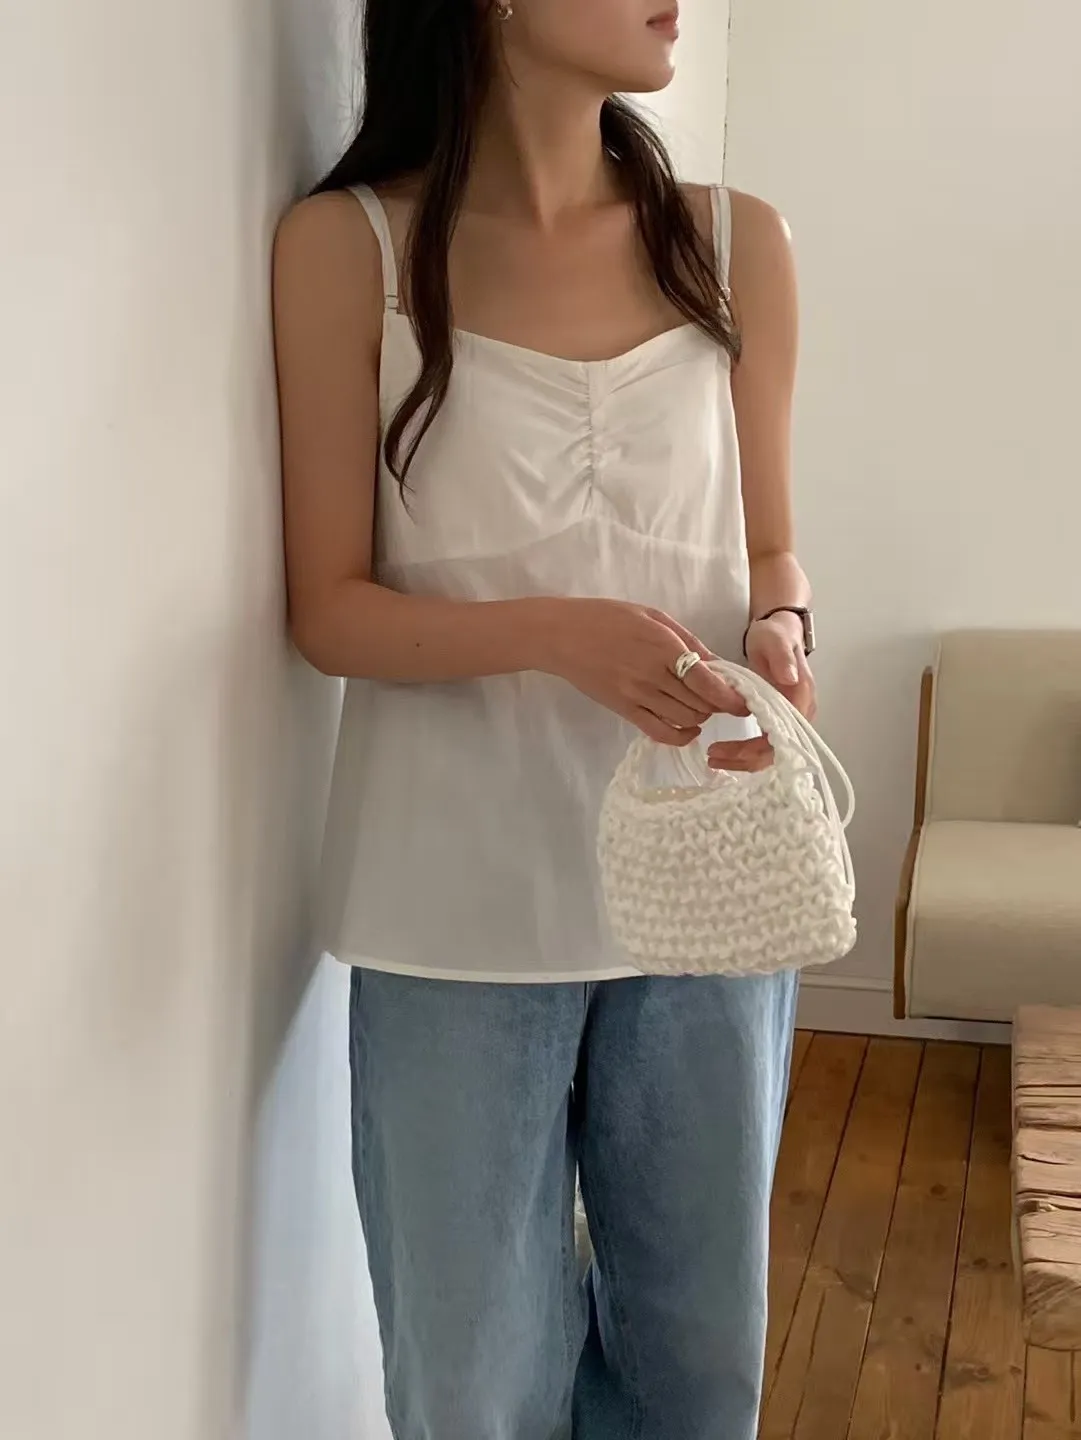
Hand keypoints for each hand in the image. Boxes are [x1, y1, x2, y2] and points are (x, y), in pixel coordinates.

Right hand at [539, 599, 748, 745]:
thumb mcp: (653, 616)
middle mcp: (653, 676)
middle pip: (701, 704)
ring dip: (702, 716)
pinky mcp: (625, 710)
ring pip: (686, 719)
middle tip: (722, 697)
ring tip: (702, 705)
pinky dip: (681, 735)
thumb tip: (718, 665)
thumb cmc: (608, 618)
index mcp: (664, 647)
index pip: (707, 682)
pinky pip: (661, 732)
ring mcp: (638, 696)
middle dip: (719, 704)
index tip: (743, 701)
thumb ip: (688, 640)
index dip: (731, 697)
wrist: (562, 636)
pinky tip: (689, 727)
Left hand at [706, 613, 816, 772]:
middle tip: (711, 757)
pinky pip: (766, 744)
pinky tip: (725, 751)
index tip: (723, 749)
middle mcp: (800, 714)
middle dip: (744, 760)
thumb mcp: (774, 640)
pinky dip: (746, 752)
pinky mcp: (779, 719)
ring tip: (713, 757)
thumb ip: (782, 658)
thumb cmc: (775, 635)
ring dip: (743, 760)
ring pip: (770, 752)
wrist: (778, 631)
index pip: (780, 738)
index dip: (753, 749)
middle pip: (775, 752)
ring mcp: (791, 719)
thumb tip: (790, 679)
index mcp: (800, 699)